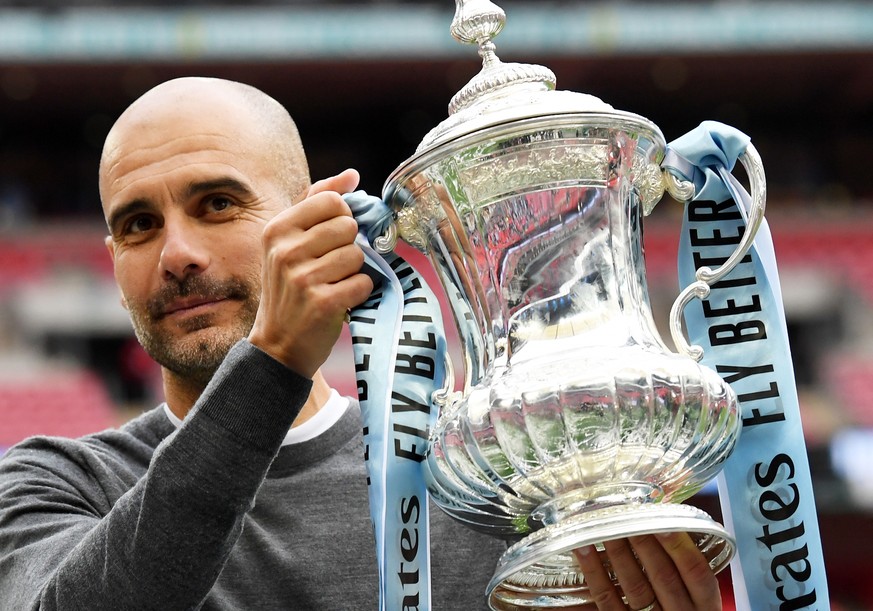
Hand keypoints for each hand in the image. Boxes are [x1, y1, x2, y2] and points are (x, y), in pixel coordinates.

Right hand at [248, 169, 373, 377]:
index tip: (330, 240)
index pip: (333, 201)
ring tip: (334, 285)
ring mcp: (303, 277)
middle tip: (331, 268)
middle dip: (349, 247)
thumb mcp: (291, 242)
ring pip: (359, 255)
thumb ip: (319, 202)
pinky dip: (359, 293)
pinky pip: (363, 282)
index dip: (342, 219)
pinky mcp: (323, 302)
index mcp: (277, 229)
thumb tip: (352, 174)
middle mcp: (285, 250)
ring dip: (355, 272)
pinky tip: (340, 301)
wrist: (279, 345)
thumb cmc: (290, 289)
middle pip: (349, 227)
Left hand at [572, 532, 720, 610]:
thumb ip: (684, 566)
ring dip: (618, 552)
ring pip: (635, 586)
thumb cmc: (681, 607)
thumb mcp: (695, 595)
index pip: (697, 573)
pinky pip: (606, 599)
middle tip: (628, 514)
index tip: (663, 520)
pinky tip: (583, 548)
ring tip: (604, 524)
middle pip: (663, 576)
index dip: (680, 546)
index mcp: (704, 604)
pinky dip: (594, 572)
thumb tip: (663, 518)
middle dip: (644, 543)